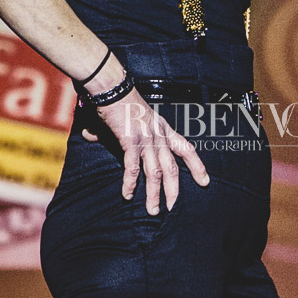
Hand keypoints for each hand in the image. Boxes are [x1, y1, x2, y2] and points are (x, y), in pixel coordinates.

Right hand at [97, 92, 208, 213]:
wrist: (113, 87)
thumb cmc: (119, 99)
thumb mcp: (129, 118)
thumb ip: (118, 131)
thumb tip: (92, 135)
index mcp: (163, 128)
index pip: (186, 149)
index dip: (197, 166)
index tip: (205, 182)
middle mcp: (159, 135)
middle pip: (172, 168)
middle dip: (173, 190)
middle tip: (172, 207)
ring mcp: (146, 139)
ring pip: (155, 173)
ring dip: (154, 194)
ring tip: (153, 210)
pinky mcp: (131, 141)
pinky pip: (133, 168)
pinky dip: (131, 183)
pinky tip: (128, 194)